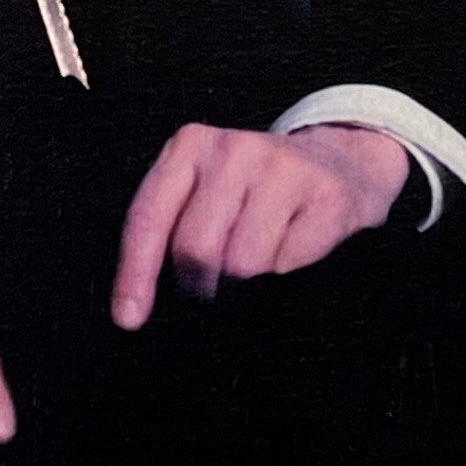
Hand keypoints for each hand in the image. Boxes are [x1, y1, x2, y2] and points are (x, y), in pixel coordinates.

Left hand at [110, 123, 411, 328]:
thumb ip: (170, 228)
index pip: (148, 218)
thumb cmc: (253, 190)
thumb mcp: (203, 190)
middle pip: (196, 248)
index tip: (128, 320)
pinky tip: (291, 244)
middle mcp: (233, 149)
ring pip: (243, 263)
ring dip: (246, 281)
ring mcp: (282, 167)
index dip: (135, 275)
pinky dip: (285, 270)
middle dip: (200, 284)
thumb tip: (137, 305)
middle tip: (213, 288)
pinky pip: (287, 263)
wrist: (337, 161)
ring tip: (254, 263)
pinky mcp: (325, 192)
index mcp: (189, 146)